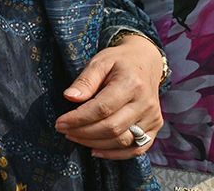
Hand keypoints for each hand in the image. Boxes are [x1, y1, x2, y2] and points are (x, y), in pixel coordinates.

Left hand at [56, 34, 165, 158]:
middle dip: (83, 132)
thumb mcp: (99, 62)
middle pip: (112, 127)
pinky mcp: (155, 127)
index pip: (102, 108)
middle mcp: (145, 103)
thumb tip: (69, 97)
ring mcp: (153, 117)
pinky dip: (116, 154)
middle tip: (64, 130)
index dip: (79, 118)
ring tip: (74, 137)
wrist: (145, 62)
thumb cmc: (119, 61)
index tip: (60, 122)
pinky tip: (96, 151)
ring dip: (95, 143)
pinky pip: (137, 148)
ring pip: (122, 140)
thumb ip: (85, 80)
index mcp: (131, 84)